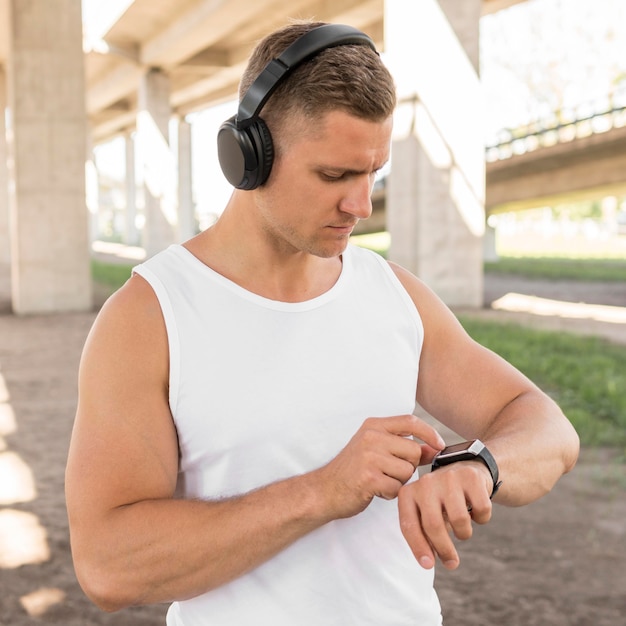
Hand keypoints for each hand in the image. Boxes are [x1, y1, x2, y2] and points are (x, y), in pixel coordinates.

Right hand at [316, 415, 444, 520]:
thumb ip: (404, 448)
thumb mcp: (376, 450)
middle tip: (389, 472)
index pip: (409, 421)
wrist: (325, 489)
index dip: (429, 432)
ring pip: (407, 471)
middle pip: (413, 451)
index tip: (439, 444)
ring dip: (398, 482)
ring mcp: (369, 456)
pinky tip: (375, 490)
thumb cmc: (353, 470)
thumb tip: (433, 448)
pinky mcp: (369, 477)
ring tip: (379, 480)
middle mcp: (371, 437)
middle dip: (408, 466)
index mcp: (373, 426)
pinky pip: (396, 488)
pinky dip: (389, 494)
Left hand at [397, 461, 493, 569]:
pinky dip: (481, 519)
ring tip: (462, 527)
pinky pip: (481, 510)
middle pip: (433, 525)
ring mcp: (448, 478)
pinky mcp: (471, 477)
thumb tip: (428, 561)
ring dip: (464, 533)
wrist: (465, 468)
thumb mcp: (426, 512)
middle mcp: (425, 482)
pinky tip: (475, 510)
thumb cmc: (441, 499)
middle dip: (444, 549)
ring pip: (459, 519)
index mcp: (409, 493)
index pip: (409, 525)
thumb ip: (423, 534)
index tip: (428, 565)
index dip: (418, 547)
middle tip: (452, 563)